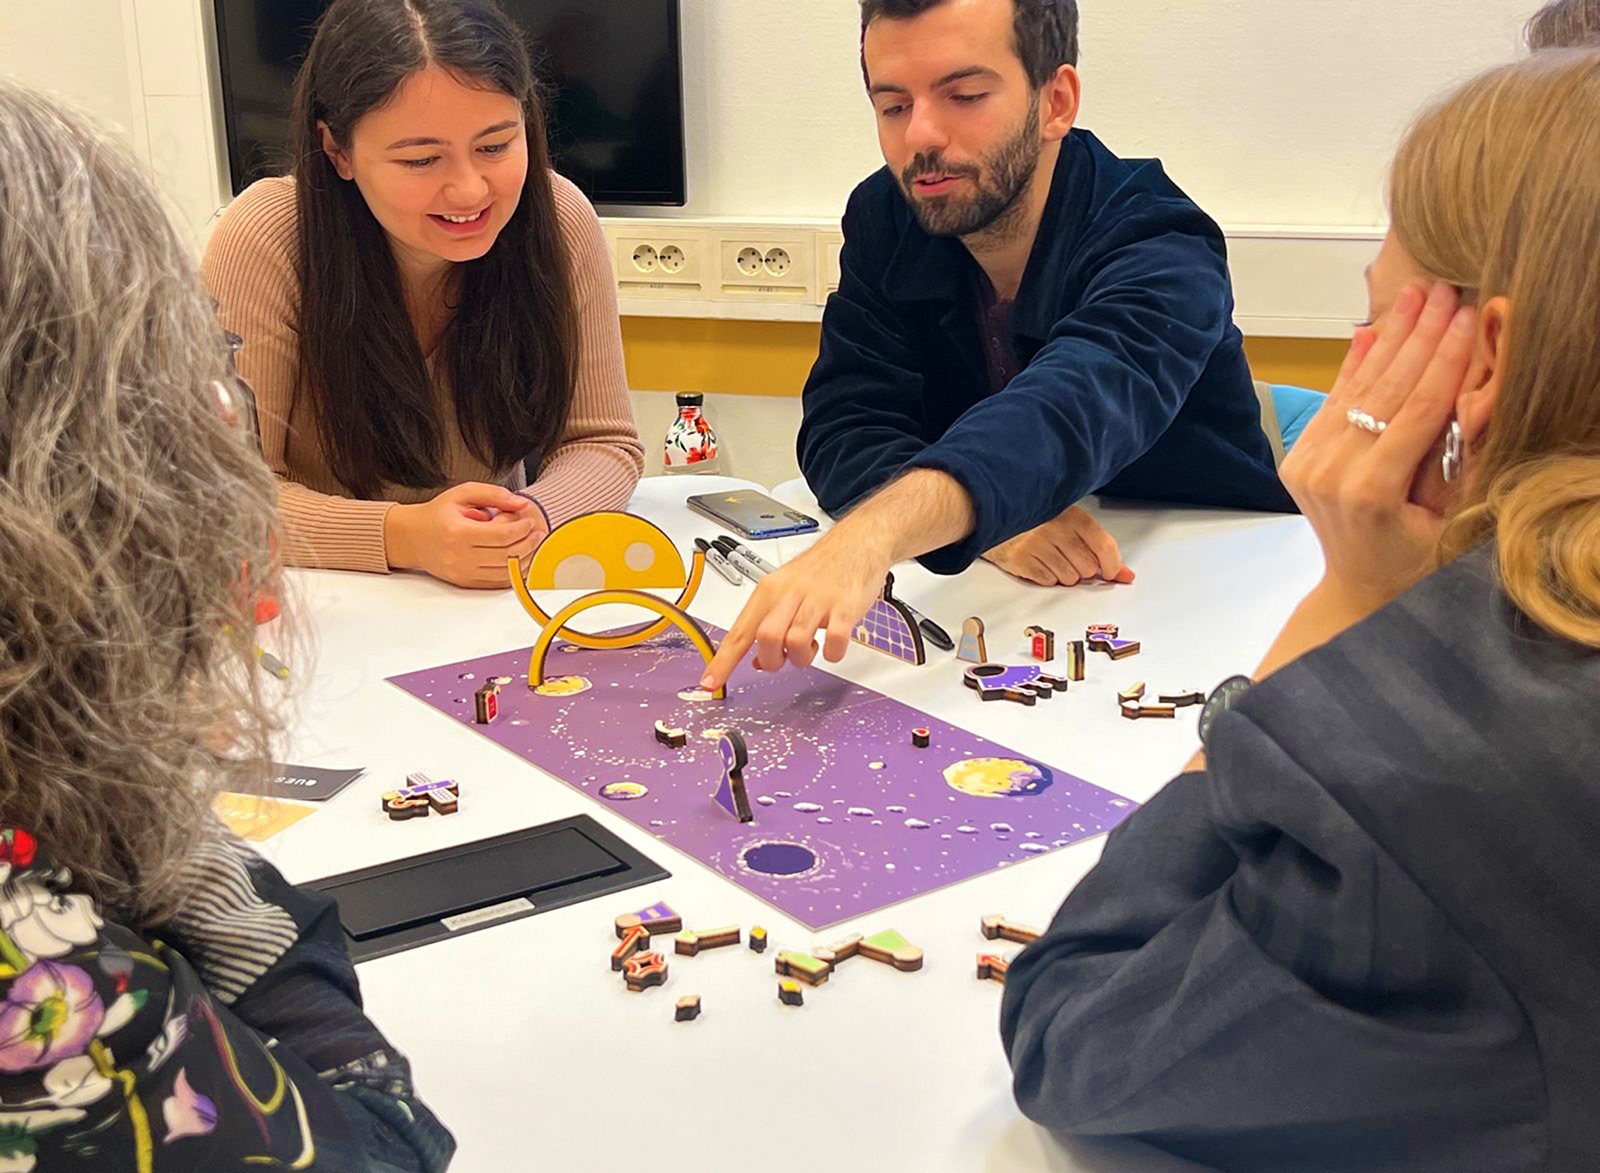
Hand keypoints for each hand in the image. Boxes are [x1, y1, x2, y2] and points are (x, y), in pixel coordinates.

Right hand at [384, 483, 549, 588]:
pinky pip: (496, 583)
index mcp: (458, 532)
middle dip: (528, 543)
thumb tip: (521, 502)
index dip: (522, 528)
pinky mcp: (464, 583)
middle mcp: (459, 556)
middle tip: (537, 533)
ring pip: (505, 572)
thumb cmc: (437, 514)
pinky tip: (520, 559)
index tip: (529, 520)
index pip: (502, 535)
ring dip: (525, 559)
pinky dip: (513, 573)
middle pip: (507, 555)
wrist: (411, 537)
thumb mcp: (462, 494)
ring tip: (532, 545)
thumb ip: (493, 494)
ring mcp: (462, 572)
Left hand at [701, 529, 893, 690]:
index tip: (710, 682)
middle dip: (773, 659)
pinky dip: (832, 653)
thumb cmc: (819, 570)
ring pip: (796, 640)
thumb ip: (769, 624)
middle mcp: (790, 593)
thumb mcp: (785, 592)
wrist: (856, 544)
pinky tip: (833, 646)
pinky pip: (834, 641)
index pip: (739, 632)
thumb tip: (758, 660)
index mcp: (769, 591)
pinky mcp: (845, 607)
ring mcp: (818, 600)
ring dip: (802, 657)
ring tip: (810, 648)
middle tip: (784, 658)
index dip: (723, 661)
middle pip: (766, 637)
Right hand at [982, 506, 1133, 585]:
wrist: (997, 519)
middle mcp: (1054, 527)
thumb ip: (1099, 549)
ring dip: (1064, 575)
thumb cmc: (1038, 523)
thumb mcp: (1072, 526)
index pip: (1104, 545)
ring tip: (1051, 558)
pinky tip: (1039, 563)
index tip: (1113, 573)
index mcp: (1072, 514)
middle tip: (1069, 558)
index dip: (1113, 565)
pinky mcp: (1021, 559)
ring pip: (1069, 579)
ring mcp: (1036, 543)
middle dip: (1083, 569)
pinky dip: (1047, 578)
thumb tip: (1125, 575)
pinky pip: (1048, 582)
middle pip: (1088, 568)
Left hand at [1280, 281, 1476, 620]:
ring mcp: (1307, 464)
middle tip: (1444, 289)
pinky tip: (1370, 329)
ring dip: (1387, 338)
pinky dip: (1352, 365)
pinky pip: (1333, 402)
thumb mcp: (1451, 512)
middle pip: (1383, 391)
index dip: (1444, 360)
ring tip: (1415, 295)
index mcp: (1370, 491)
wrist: (1359, 586)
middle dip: (1418, 336)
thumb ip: (1459, 453)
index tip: (1468, 315)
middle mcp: (1330, 473)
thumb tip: (1482, 390)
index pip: (1415, 410)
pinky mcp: (1298, 457)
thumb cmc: (1418, 557)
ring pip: (1356, 389)